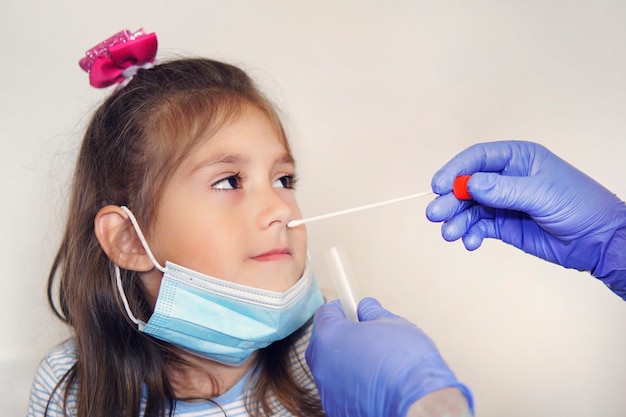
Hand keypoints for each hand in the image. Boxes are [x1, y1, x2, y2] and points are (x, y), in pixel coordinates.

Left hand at [305, 298, 472, 416]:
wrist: (416, 404)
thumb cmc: (406, 364)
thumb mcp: (393, 324)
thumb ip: (372, 312)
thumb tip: (366, 308)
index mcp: (330, 336)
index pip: (325, 313)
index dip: (340, 309)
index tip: (351, 310)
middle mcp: (321, 363)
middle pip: (324, 341)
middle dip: (342, 335)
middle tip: (366, 335)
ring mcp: (326, 389)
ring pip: (331, 367)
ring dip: (345, 361)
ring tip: (373, 362)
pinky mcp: (335, 408)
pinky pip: (339, 388)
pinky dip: (350, 383)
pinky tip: (372, 383)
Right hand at [426, 140, 625, 295]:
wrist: (598, 242)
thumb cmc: (580, 206)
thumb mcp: (542, 194)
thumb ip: (505, 189)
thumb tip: (471, 184)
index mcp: (518, 159)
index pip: (478, 158)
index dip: (456, 170)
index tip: (440, 185)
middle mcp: (506, 178)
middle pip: (467, 185)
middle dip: (450, 199)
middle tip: (436, 214)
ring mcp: (503, 203)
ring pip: (469, 208)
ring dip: (457, 220)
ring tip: (450, 233)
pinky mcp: (503, 225)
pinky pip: (478, 227)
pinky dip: (470, 234)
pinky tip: (470, 242)